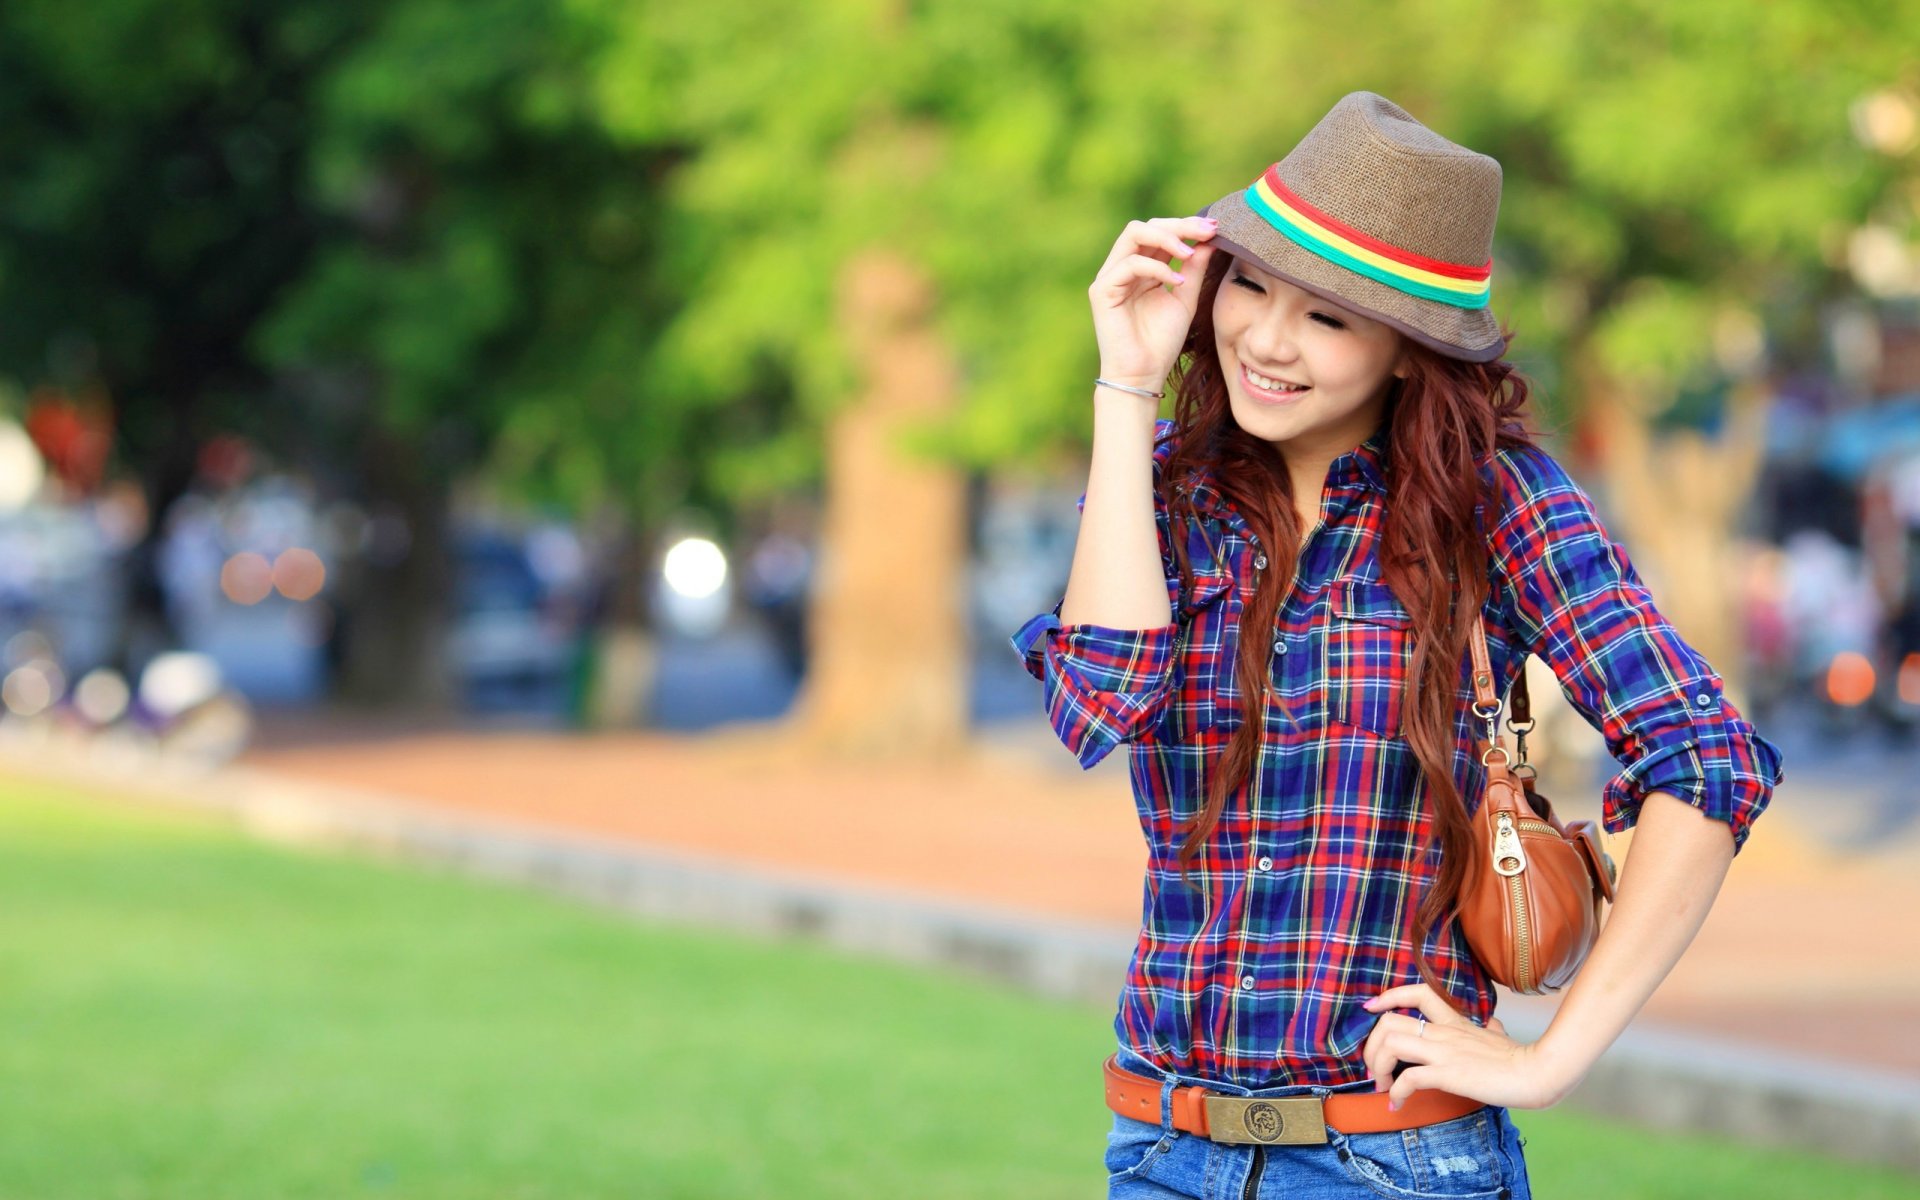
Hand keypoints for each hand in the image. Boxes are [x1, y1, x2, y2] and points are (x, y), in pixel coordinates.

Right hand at [1089, 216, 1217, 391]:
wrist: (1143, 375)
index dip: (1186, 226)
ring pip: (1134, 234)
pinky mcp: (1102, 290)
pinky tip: (1176, 281)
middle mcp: (1123, 267)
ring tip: (1190, 253)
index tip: (1215, 228)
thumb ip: (1194, 269)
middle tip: (1207, 231)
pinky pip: (1130, 264)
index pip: (1159, 232)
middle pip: (1146, 226)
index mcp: (1141, 268)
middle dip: (1179, 225)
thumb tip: (1210, 240)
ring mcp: (1110, 277)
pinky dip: (1157, 267)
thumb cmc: (1161, 343)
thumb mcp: (1185, 299)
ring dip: (1167, 238)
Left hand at [1359, 983, 1578, 1110]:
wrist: (1537, 1073)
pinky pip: (1409, 1078)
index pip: (1417, 993)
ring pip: (1391, 1043)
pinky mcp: (1449, 1074)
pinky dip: (1395, 1092)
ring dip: (1378, 1067)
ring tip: (1382, 1087)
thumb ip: (1492, 1030)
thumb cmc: (1521, 1059)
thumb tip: (1494, 1026)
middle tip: (1374, 1068)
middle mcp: (1444, 1032)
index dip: (1388, 998)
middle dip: (1371, 1046)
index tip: (1371, 1010)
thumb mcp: (1501, 1038)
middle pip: (1389, 1021)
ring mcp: (1445, 1052)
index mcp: (1454, 1022)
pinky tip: (1397, 1104)